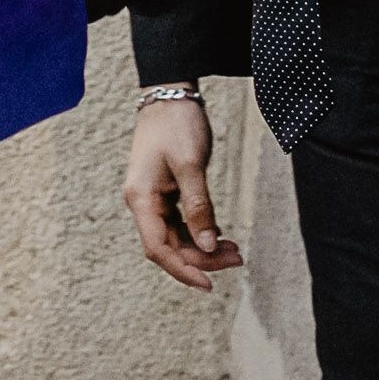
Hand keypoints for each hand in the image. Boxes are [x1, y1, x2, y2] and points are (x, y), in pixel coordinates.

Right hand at [123, 97, 241, 290]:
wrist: (169, 95)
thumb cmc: (176, 125)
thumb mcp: (191, 165)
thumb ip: (199, 207)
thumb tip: (207, 244)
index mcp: (141, 198)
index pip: (158, 248)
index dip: (183, 269)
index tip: (209, 284)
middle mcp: (143, 202)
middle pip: (168, 247)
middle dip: (201, 258)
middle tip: (237, 260)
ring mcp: (153, 198)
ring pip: (175, 237)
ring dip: (203, 247)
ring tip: (235, 251)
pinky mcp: (165, 193)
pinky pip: (180, 224)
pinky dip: (200, 232)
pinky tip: (221, 235)